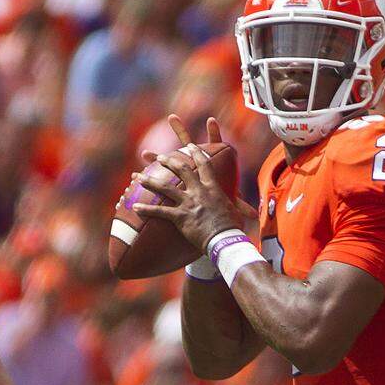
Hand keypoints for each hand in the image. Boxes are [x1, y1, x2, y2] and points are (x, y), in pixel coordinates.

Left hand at [133, 114, 242, 252]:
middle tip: (160, 157)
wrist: (224, 240)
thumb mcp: (235, 213)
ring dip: (149, 181)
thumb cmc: (232, 228)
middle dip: (169, 161)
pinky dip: (146, 209)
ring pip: (165, 187)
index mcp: (213, 188)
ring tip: (137, 176)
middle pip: (182, 170)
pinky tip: (134, 207)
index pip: (205, 165)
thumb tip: (251, 214)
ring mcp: (188, 203)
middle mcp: (199, 192)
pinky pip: (159, 211)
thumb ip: (239, 209)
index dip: (197, 153)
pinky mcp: (180, 216)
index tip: (190, 145)